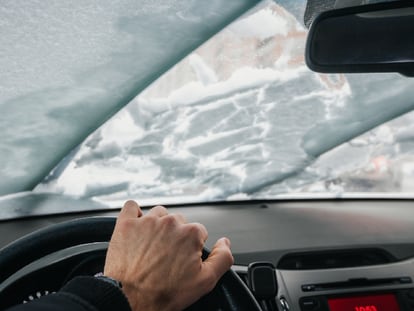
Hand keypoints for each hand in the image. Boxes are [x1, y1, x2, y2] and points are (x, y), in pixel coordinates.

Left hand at [104, 200, 233, 310]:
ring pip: (158, 214)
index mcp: (190, 233)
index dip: (193, 248)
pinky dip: (135, 214)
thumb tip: (225, 242)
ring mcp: (146, 221)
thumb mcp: (204, 282)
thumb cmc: (164, 293)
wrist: (129, 300)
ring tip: (152, 246)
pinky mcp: (126, 224)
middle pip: (179, 222)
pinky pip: (132, 206)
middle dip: (176, 236)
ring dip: (158, 225)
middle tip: (167, 256)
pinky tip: (137, 227)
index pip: (198, 232)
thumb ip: (223, 258)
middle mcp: (170, 222)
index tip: (183, 260)